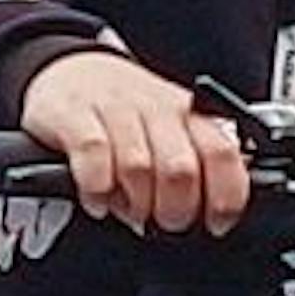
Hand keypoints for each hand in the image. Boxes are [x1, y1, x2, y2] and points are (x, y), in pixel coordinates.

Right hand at [15, 48, 251, 234]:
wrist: (69, 72)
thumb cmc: (127, 113)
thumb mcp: (171, 131)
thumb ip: (198, 164)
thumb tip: (217, 213)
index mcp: (190, 115)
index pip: (222, 154)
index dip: (225, 197)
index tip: (216, 224)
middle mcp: (156, 110)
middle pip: (180, 170)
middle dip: (173, 211)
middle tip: (163, 220)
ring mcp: (115, 110)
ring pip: (138, 167)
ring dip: (134, 203)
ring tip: (128, 208)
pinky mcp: (75, 115)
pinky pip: (93, 155)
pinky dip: (96, 188)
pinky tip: (96, 198)